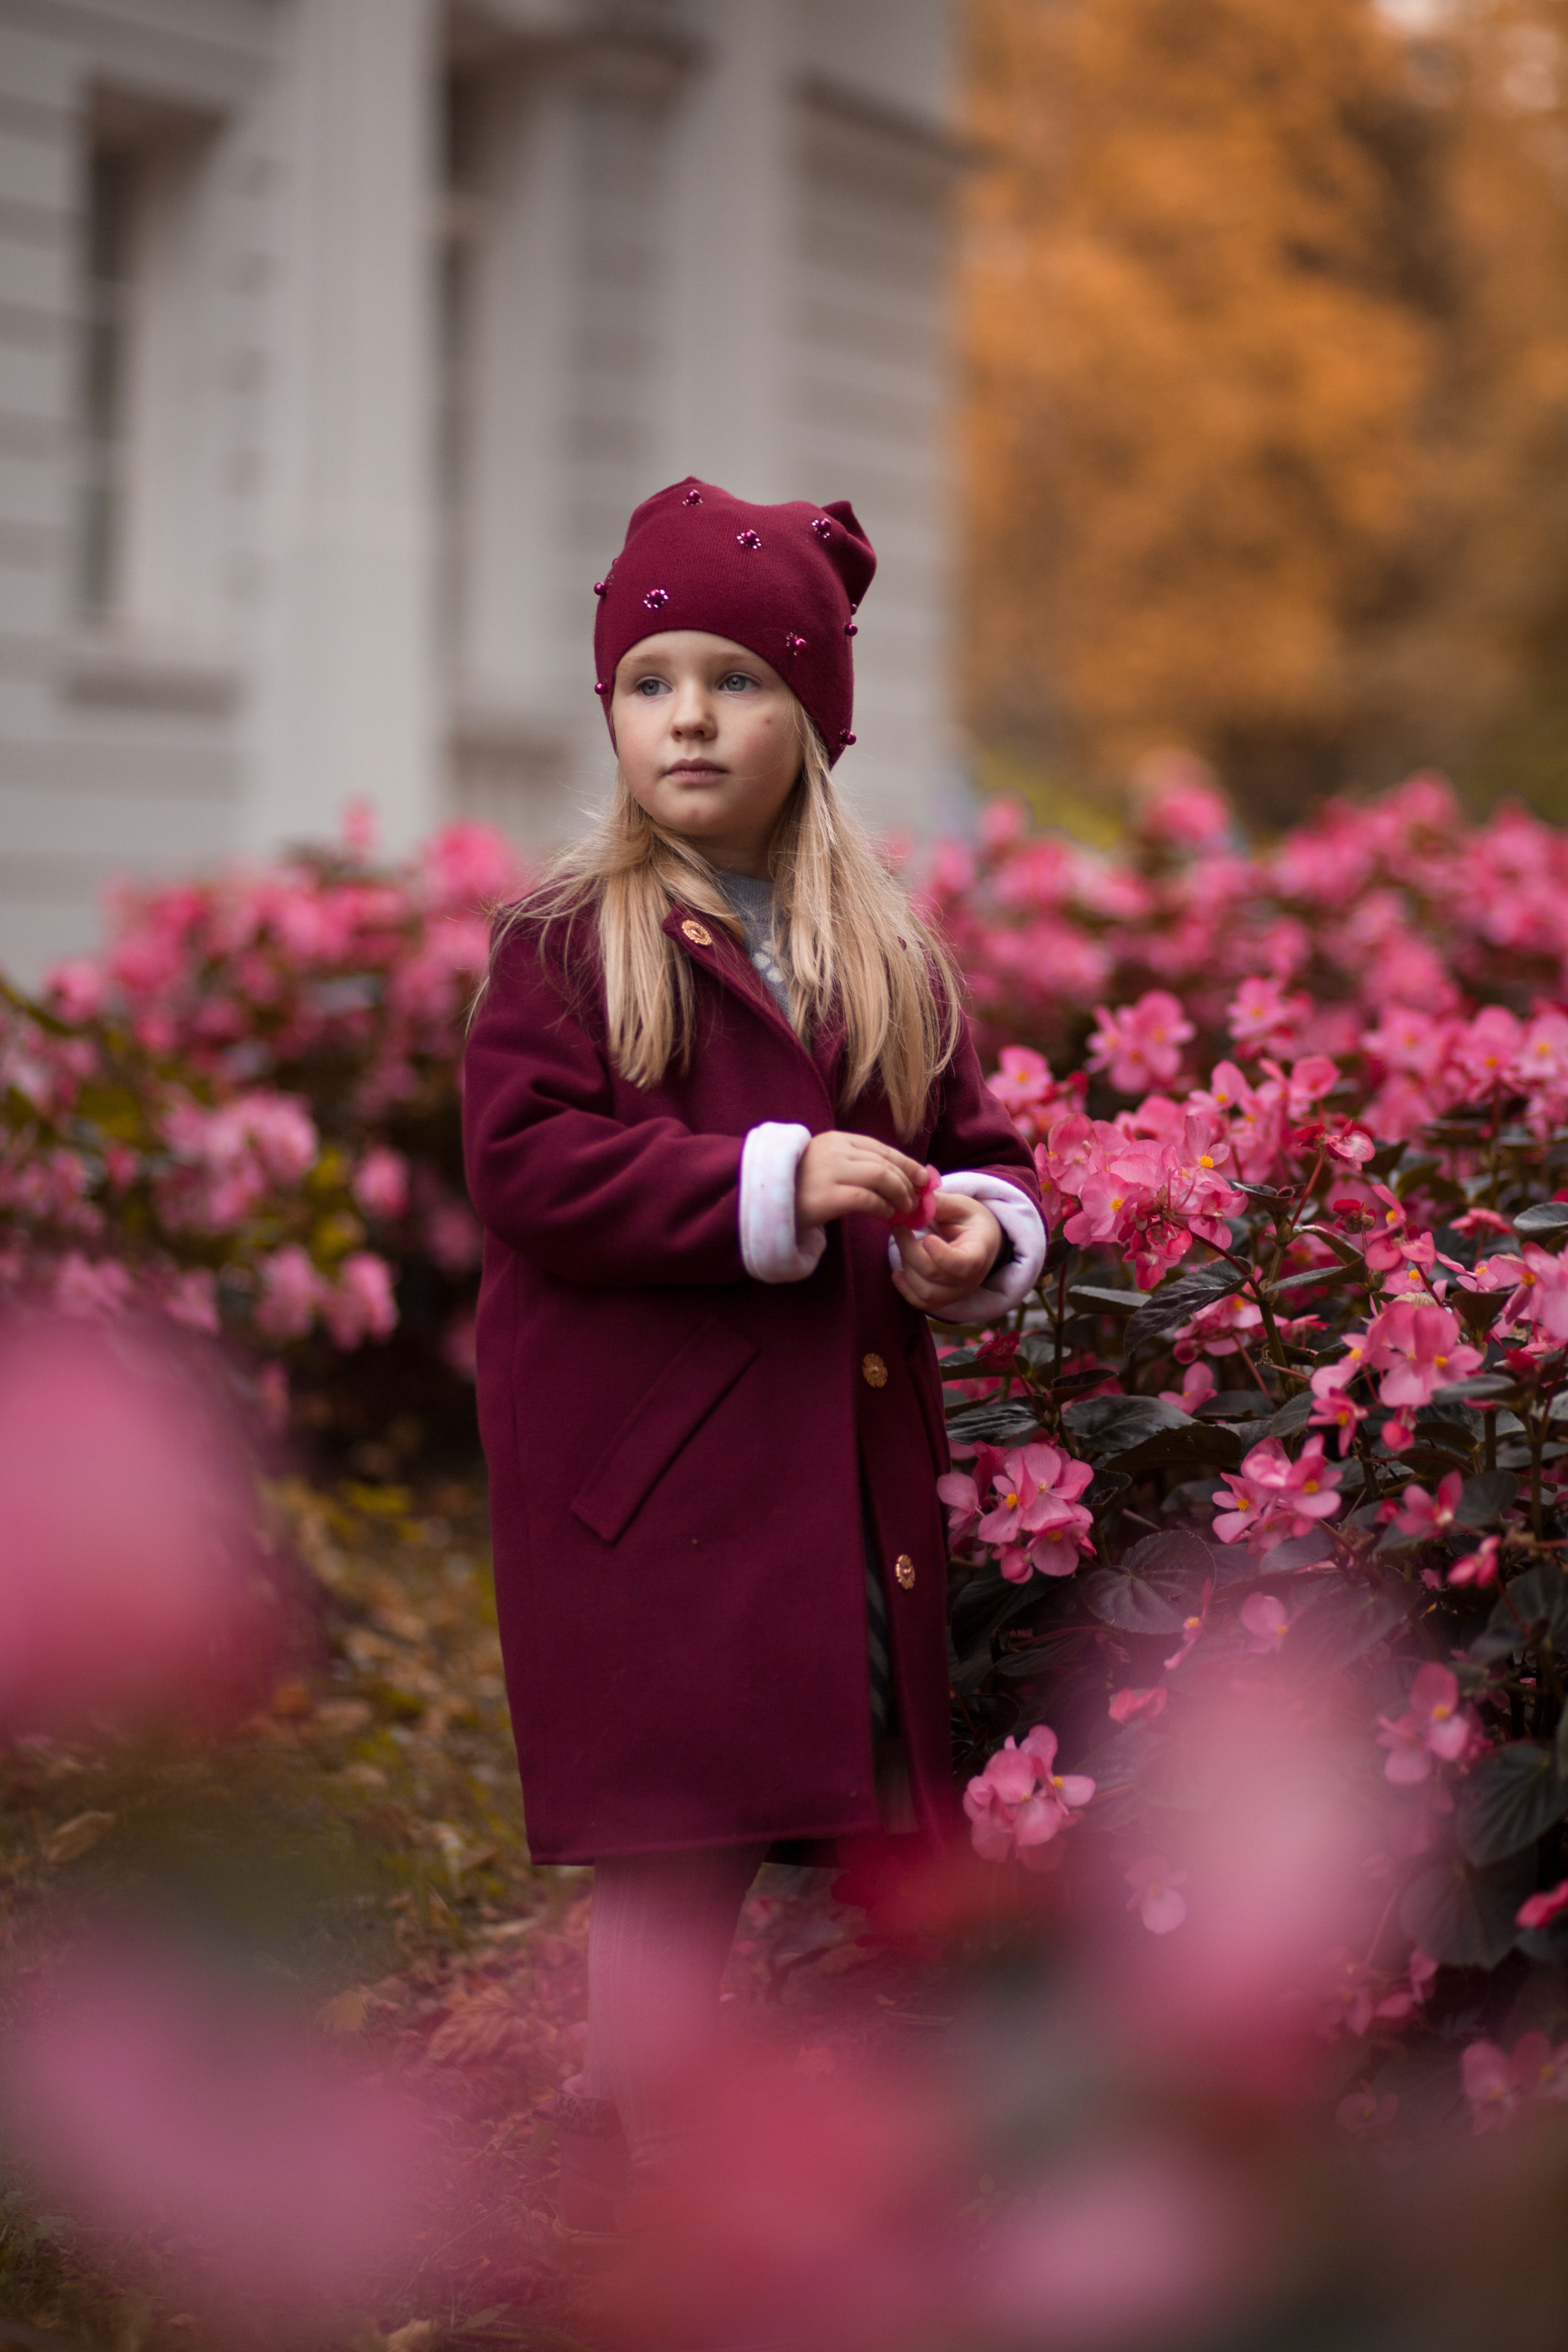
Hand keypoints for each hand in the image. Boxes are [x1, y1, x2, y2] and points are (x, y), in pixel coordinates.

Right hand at [796, 1132, 929, 1226]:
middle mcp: (834, 1150)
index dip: (907, 1163)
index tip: (923, 1178)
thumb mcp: (827, 1165)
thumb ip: (855, 1164)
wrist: (760, 1203)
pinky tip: (887, 1215)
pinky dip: (883, 1207)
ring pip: (881, 1176)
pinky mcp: (826, 1196)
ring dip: (900, 1194)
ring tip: (905, 1209)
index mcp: (836, 1139)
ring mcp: (829, 1171)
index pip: (881, 1148)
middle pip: (885, 1162)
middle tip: (917, 1199)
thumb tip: (898, 1176)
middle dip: (907, 1181)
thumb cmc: (798, 1187)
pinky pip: (867, 1199)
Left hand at [891, 1192, 1002, 1318]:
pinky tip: (898, 1271)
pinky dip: (904, 1289)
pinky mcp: (943, 1300)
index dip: (941, 1255)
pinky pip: (921, 1303)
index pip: (964, 1265)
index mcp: (979, 1252)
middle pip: (934, 1274)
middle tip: (899, 1226)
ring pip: (924, 1292)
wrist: (981, 1242)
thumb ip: (939, 1203)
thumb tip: (912, 1202)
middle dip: (909, 1249)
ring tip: (903, 1244)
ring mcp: (957, 1293)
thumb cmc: (970, 1221)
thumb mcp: (961, 1205)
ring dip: (905, 1266)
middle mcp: (971, 1279)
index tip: (927, 1237)